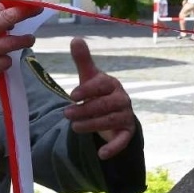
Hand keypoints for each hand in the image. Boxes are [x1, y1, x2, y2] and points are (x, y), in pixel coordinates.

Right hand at [0, 1, 38, 97]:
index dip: (8, 8)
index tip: (16, 10)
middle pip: (10, 18)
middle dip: (27, 13)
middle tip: (37, 11)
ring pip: (15, 41)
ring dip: (25, 39)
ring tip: (29, 39)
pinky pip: (6, 61)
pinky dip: (6, 60)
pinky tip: (1, 61)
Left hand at [64, 38, 135, 158]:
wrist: (113, 112)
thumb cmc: (99, 93)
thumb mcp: (90, 78)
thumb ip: (83, 60)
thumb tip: (75, 38)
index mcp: (112, 84)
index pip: (102, 85)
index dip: (87, 90)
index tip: (72, 96)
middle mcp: (122, 99)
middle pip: (106, 105)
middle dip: (86, 110)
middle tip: (66, 114)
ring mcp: (126, 116)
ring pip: (111, 121)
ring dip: (92, 125)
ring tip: (74, 128)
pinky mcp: (127, 132)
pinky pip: (123, 140)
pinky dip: (114, 147)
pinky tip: (101, 154)